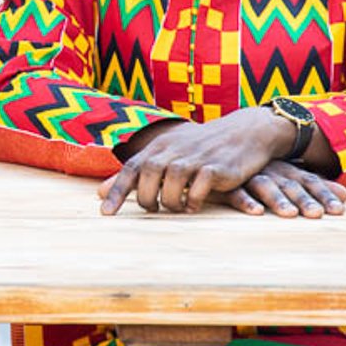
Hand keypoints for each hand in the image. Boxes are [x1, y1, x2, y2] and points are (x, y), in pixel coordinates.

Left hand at [99, 108, 297, 214]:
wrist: (245, 132)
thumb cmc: (201, 148)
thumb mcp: (168, 154)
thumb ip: (136, 173)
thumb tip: (100, 192)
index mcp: (160, 146)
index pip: (131, 167)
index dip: (116, 190)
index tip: (105, 213)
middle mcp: (175, 149)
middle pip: (148, 173)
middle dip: (146, 197)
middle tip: (153, 208)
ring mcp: (196, 157)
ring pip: (172, 179)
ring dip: (170, 200)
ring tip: (176, 207)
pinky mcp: (217, 167)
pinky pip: (199, 186)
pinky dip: (193, 200)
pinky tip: (194, 205)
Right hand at [223, 160, 345, 218]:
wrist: (217, 155)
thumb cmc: (261, 170)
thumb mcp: (289, 176)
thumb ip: (316, 187)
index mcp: (287, 170)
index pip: (310, 181)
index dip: (325, 194)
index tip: (340, 210)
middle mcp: (272, 171)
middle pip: (291, 185)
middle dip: (305, 199)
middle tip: (318, 214)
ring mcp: (249, 176)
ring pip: (266, 187)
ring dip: (278, 200)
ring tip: (290, 214)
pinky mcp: (227, 184)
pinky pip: (236, 192)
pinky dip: (246, 201)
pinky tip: (256, 212)